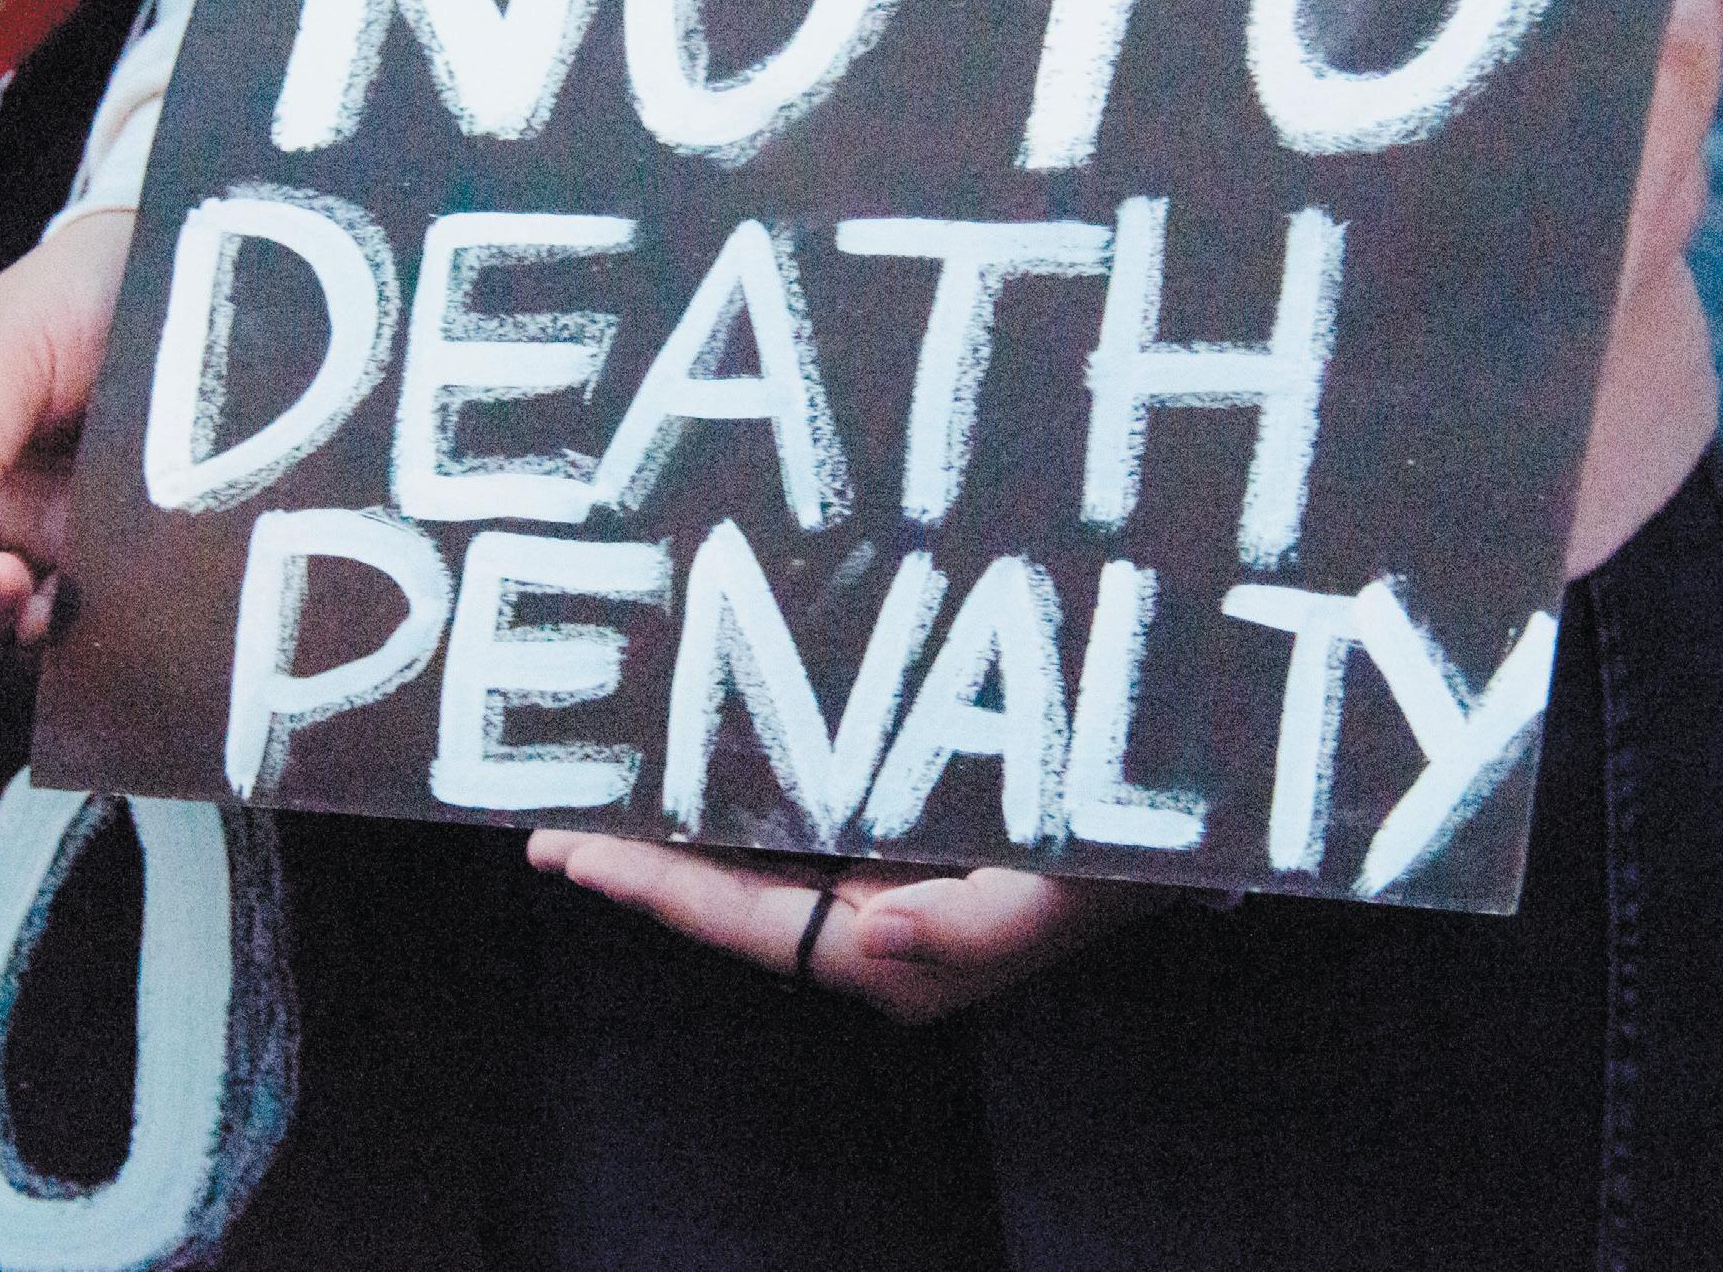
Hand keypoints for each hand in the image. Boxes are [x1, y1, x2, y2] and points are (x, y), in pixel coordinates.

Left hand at [526, 832, 1166, 1023]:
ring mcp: (883, 893)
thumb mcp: (1057, 892)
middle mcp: (876, 934)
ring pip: (752, 861)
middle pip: (728, 897)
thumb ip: (965, 932)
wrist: (1178, 817)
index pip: (744, 921)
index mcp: (896, 957)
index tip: (568, 849)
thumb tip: (867, 945)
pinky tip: (696, 765)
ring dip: (678, 828)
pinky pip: (794, 831)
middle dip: (640, 859)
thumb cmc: (1119, 858)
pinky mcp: (898, 852)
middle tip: (544, 819)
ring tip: (598, 788)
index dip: (652, 885)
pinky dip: (736, 802)